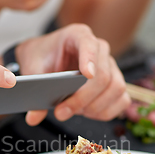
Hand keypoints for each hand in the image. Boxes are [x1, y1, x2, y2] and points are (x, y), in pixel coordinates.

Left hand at [15, 24, 130, 125]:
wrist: (44, 58)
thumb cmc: (41, 58)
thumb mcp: (33, 70)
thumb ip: (34, 89)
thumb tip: (33, 118)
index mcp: (78, 35)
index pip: (89, 44)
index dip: (90, 60)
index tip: (86, 75)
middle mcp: (99, 49)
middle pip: (103, 76)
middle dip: (83, 99)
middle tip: (61, 112)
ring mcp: (110, 66)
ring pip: (116, 88)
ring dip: (94, 107)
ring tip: (73, 112)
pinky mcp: (114, 82)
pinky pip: (121, 99)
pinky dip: (106, 111)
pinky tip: (87, 113)